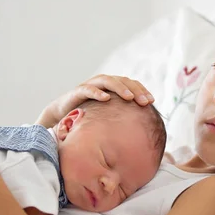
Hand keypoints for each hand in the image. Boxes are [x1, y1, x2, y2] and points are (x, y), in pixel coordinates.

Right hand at [36, 75, 154, 126]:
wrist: (62, 115)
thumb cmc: (89, 117)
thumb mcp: (108, 118)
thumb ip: (122, 119)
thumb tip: (143, 134)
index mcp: (113, 87)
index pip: (131, 84)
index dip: (142, 90)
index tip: (152, 101)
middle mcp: (103, 83)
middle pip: (123, 81)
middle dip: (135, 90)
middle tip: (145, 101)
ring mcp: (91, 85)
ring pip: (108, 81)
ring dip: (120, 88)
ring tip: (129, 97)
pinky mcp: (78, 91)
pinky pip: (88, 89)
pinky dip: (97, 92)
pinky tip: (106, 98)